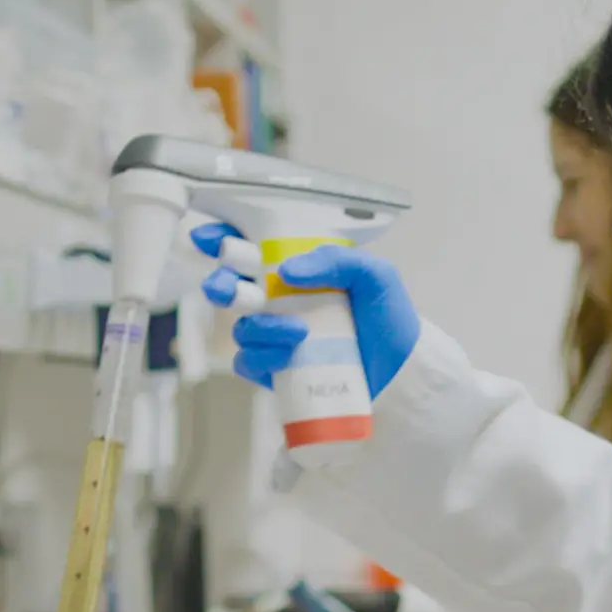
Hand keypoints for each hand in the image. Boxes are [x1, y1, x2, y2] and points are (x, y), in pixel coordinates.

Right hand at [192, 222, 421, 395]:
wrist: (402, 372)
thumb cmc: (388, 319)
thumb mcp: (374, 275)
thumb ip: (336, 259)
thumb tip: (288, 269)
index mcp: (298, 270)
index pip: (250, 247)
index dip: (222, 238)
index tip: (209, 239)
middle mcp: (281, 301)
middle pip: (230, 287)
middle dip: (221, 285)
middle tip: (229, 289)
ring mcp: (276, 336)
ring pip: (241, 327)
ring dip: (259, 326)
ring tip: (298, 332)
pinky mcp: (277, 370)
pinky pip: (250, 361)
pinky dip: (263, 356)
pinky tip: (288, 355)